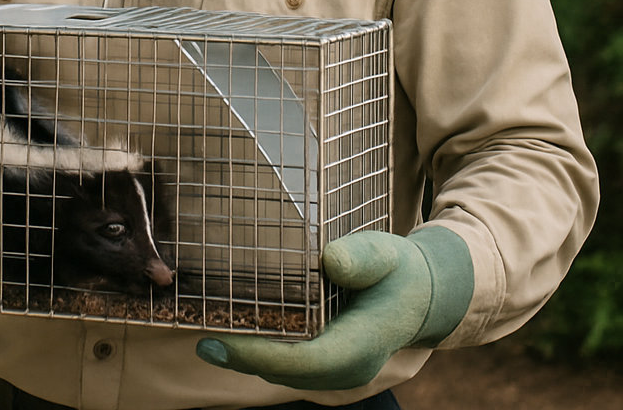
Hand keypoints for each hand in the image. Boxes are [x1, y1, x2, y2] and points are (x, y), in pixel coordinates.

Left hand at [195, 227, 473, 390]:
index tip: (221, 342)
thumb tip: (330, 260)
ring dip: (248, 358)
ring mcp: (338, 370)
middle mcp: (347, 368)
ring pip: (285, 373)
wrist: (422, 294)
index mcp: (360, 345)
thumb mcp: (385, 252)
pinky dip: (261, 352)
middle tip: (203, 341)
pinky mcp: (328, 362)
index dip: (260, 356)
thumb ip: (361, 257)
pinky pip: (290, 364)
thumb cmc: (399, 270)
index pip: (304, 362)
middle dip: (244, 360)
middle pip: (287, 373)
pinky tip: (235, 332)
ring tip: (210, 336)